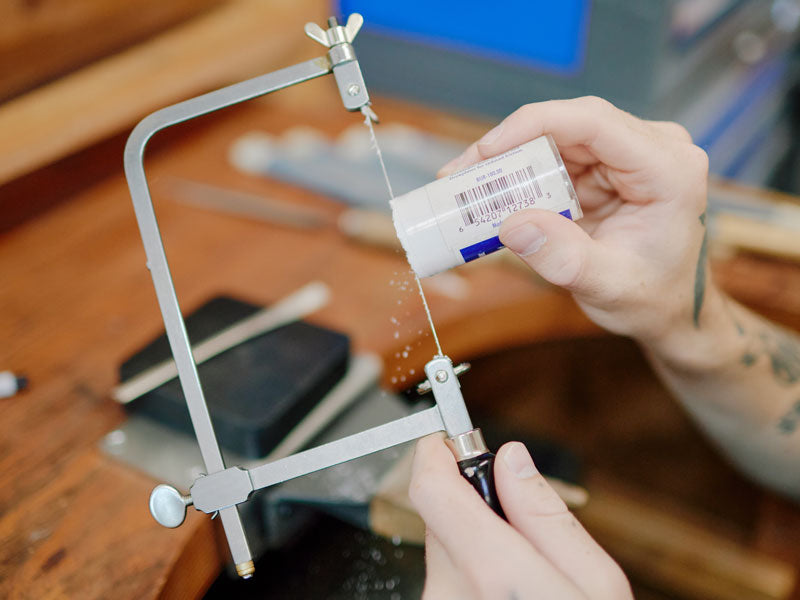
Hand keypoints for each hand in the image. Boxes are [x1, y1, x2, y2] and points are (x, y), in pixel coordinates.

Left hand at [409, 435, 631, 599]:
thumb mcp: (595, 584)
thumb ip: (545, 514)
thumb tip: (511, 458)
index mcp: (494, 577)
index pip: (431, 491)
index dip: (435, 455)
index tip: (443, 440)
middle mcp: (449, 597)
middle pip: (440, 518)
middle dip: (472, 503)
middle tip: (514, 514)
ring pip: (444, 552)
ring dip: (474, 545)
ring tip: (524, 576)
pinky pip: (445, 584)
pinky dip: (470, 577)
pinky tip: (507, 595)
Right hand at [440, 97, 712, 356]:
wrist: (672, 310)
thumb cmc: (653, 299)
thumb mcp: (608, 286)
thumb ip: (563, 257)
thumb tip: (512, 224)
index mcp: (668, 169)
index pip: (594, 121)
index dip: (532, 126)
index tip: (485, 152)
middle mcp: (653, 149)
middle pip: (568, 125)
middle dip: (509, 148)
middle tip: (459, 176)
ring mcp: (630, 155)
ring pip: (556, 139)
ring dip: (509, 162)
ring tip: (465, 188)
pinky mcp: (609, 167)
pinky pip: (555, 159)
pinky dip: (520, 177)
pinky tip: (491, 195)